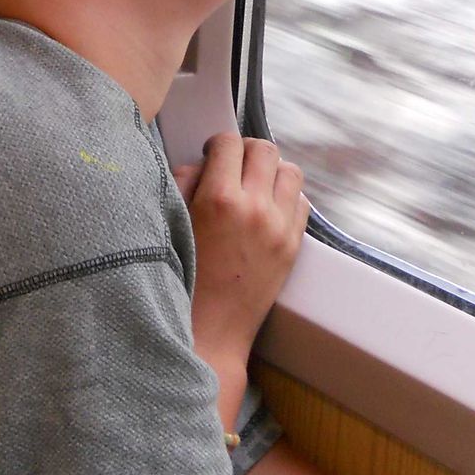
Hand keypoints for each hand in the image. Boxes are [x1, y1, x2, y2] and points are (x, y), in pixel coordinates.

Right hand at [173, 134, 310, 377]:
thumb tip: (204, 162)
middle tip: (234, 165)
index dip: (217, 144)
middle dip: (246, 150)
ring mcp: (279, 228)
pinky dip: (287, 198)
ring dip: (272, 171)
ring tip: (255, 185)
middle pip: (265, 149)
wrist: (209, 331)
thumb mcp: (172, 222)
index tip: (212, 153)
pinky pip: (302, 202)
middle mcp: (254, 209)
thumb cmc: (181, 279)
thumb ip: (185, 182)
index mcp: (218, 199)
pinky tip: (268, 209)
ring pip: (291, 171)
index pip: (229, 143)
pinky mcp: (293, 247)